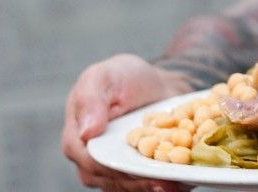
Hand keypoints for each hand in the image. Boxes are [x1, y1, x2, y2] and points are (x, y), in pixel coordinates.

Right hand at [61, 53, 194, 191]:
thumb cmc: (122, 77)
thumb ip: (90, 100)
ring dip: (151, 186)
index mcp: (77, 140)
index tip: (138, 170)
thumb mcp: (103, 77)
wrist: (153, 86)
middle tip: (165, 184)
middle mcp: (92, 162)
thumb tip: (86, 133)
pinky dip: (163, 184)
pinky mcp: (135, 175)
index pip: (92, 163)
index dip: (115, 169)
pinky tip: (180, 180)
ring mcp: (114, 171)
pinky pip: (145, 186)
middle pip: (112, 180)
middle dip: (138, 184)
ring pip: (130, 187)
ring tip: (174, 184)